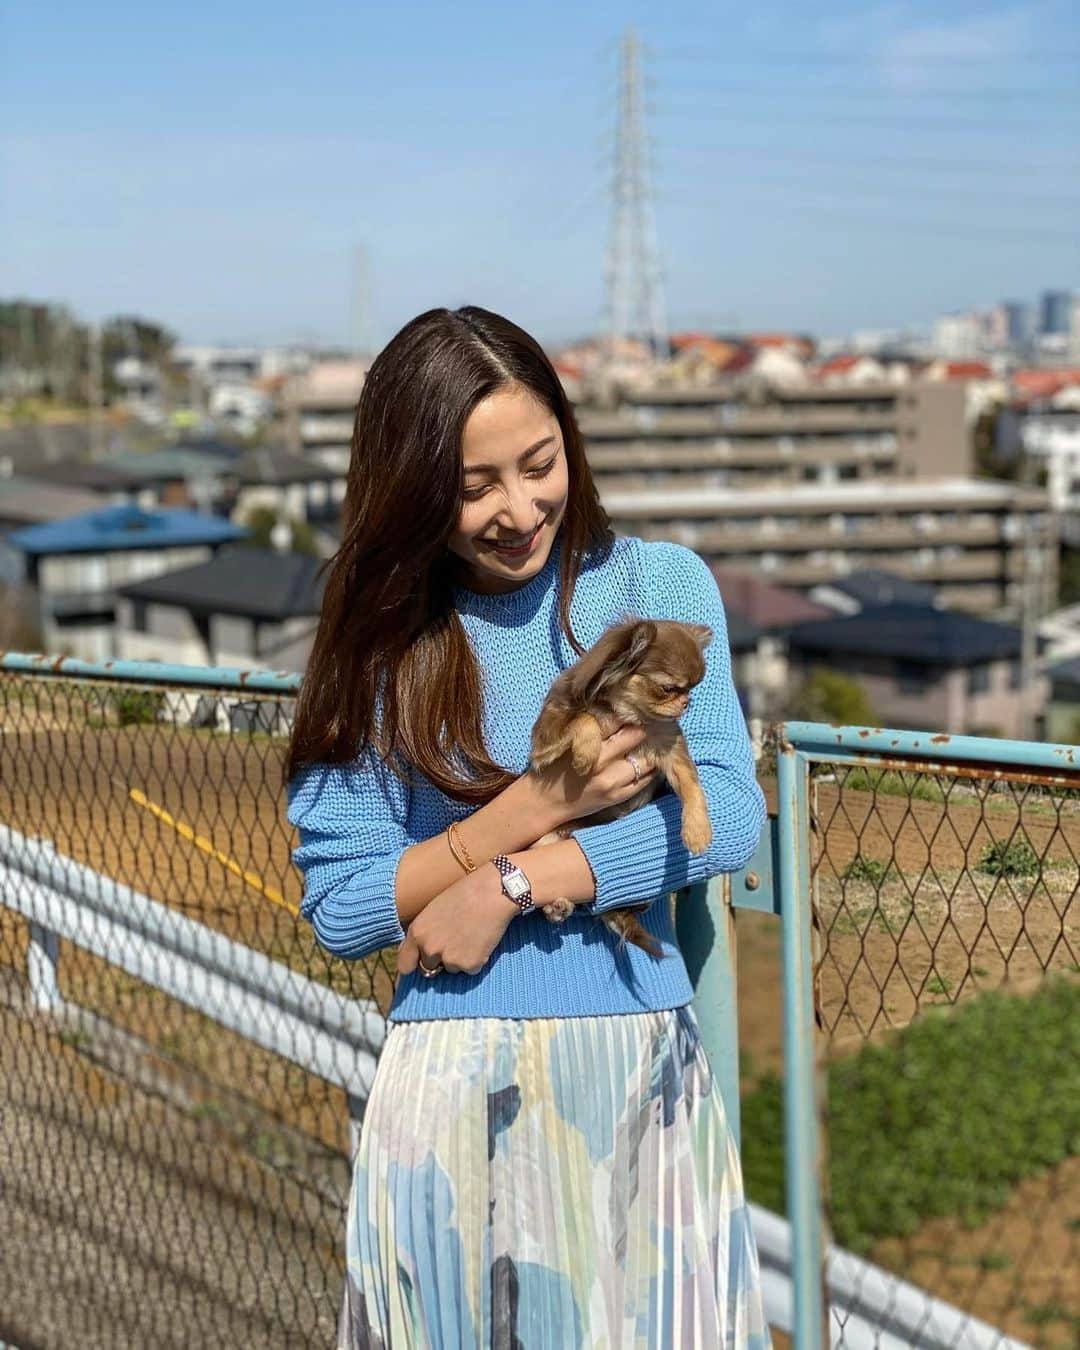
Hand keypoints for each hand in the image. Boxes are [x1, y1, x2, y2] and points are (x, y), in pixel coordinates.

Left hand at [396, 863, 519, 976]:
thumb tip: (415, 951)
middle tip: (455, 940)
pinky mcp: (470, 965)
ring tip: (471, 935)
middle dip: (439, 960)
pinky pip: (471, 969)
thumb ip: (423, 932)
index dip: (412, 965)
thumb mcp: (433, 910)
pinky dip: (477, 959)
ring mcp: (449, 959)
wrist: (493, 892)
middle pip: (428, 969)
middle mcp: (429, 949)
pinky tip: (482, 940)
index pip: (404, 965)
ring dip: (460, 958)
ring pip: (451, 968)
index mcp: (417, 933)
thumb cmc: (464, 894)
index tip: (419, 964)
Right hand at [527, 720, 659, 828]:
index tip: (632, 707)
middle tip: (646, 722)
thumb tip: (611, 708)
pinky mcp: (617, 797)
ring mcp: (611, 781)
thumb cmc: (552, 767)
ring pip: (645, 760)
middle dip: (641, 727)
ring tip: (649, 743)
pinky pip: (645, 780)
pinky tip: (647, 762)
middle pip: (634, 736)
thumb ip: (586, 726)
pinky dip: (649, 769)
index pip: (615, 720)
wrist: (543, 803)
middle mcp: (600, 762)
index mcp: (585, 743)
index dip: (625, 712)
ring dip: (649, 750)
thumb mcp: (564, 741)